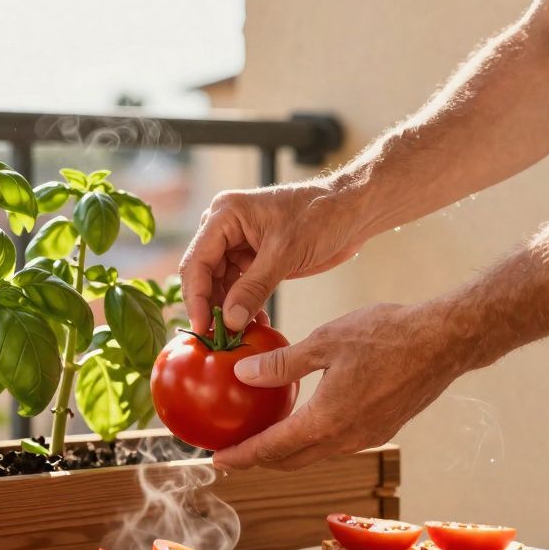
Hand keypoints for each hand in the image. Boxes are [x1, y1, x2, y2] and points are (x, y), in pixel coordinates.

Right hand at [180, 179, 371, 332]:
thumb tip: (229, 321)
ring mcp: (238, 244)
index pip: (197, 262)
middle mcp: (224, 228)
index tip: (202, 327)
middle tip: (219, 338)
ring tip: (240, 334)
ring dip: (228, 310)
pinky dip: (244, 307)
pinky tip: (254, 324)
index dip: (196, 298)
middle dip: (211, 306)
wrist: (352, 211)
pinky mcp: (253, 258)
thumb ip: (253, 288)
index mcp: (225, 215)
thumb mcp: (285, 253)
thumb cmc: (321, 216)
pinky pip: (239, 287)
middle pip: (203, 275)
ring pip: (220, 285)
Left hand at [211, 302, 479, 469]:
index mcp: (327, 421)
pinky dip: (311, 440)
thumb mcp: (325, 341)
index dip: (241, 457)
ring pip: (315, 454)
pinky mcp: (381, 429)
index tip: (215, 461)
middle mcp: (346, 439)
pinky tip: (303, 421)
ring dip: (286, 452)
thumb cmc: (387, 335)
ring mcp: (366, 437)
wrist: (445, 341)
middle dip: (259, 461)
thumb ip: (282, 364)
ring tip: (262, 439)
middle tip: (232, 454)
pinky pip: (335, 444)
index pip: (272, 449)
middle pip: (291, 461)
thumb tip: (243, 374)